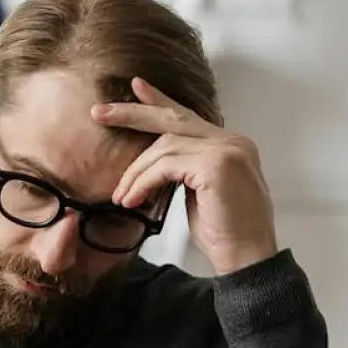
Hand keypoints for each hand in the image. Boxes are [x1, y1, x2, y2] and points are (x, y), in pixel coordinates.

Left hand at [93, 79, 278, 273]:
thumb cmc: (226, 235)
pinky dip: (144, 181)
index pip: (190, 118)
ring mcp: (227, 150)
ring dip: (136, 171)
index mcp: (232, 146)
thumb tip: (156, 167)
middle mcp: (233, 141)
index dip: (161, 102)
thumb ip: (187, 172)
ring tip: (121, 196)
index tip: (137, 88)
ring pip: (165, 145)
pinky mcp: (216, 165)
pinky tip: (133, 199)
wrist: (248, 259)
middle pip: (175, 119)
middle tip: (99, 112)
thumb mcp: (201, 195)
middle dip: (134, 113)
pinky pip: (166, 165)